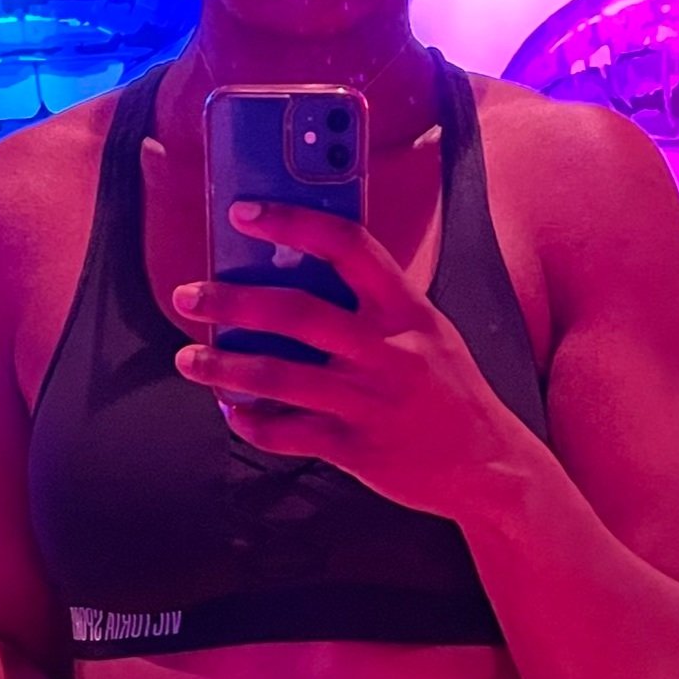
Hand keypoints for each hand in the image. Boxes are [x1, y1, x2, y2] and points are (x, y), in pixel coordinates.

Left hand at [170, 201, 527, 518]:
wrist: (489, 466)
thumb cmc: (446, 388)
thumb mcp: (426, 332)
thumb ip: (373, 305)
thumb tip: (290, 273)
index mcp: (408, 310)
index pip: (348, 247)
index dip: (293, 223)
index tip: (244, 212)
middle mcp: (389, 352)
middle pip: (297, 313)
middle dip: (232, 302)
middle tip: (189, 296)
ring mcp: (371, 403)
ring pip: (278, 377)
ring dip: (223, 367)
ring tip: (190, 359)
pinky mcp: (358, 450)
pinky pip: (288, 433)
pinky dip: (251, 422)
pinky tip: (232, 411)